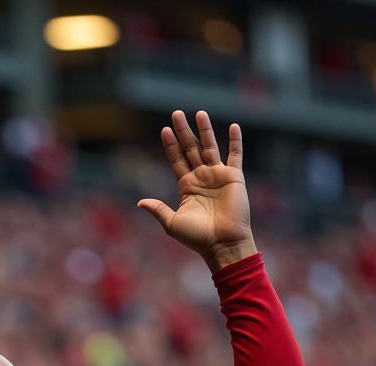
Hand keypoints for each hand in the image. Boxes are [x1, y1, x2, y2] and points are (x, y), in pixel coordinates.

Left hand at [139, 110, 255, 271]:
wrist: (222, 243)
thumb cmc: (197, 236)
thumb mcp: (172, 223)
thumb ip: (158, 209)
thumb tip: (140, 202)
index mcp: (187, 186)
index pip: (177, 160)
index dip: (171, 145)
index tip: (164, 130)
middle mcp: (202, 178)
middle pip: (191, 149)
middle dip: (184, 131)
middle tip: (176, 113)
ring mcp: (218, 176)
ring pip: (210, 147)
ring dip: (205, 130)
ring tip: (199, 113)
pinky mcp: (234, 177)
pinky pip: (235, 155)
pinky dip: (235, 141)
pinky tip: (232, 126)